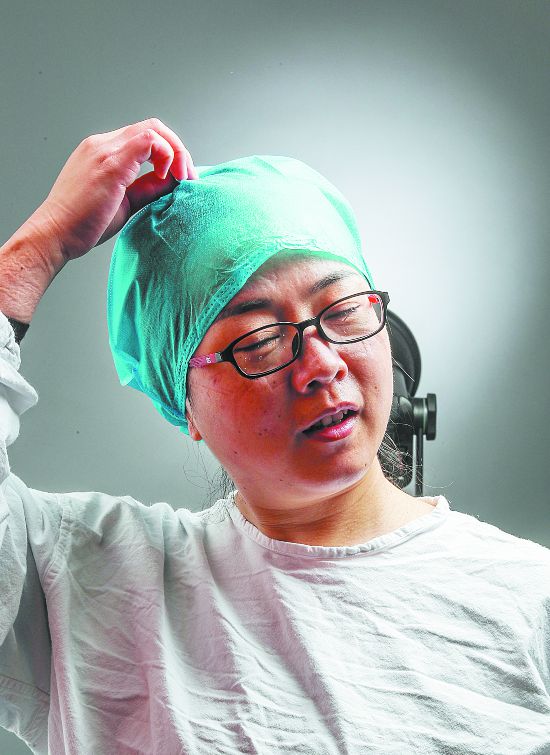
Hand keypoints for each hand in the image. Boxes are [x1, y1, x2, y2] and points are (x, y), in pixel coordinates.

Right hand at [37, 117, 197, 262]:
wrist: (56, 234)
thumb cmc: (83, 224)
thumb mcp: (124, 203)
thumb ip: (147, 189)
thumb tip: (172, 182)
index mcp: (102, 152)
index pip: (144, 137)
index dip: (169, 153)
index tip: (181, 177)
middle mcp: (102, 144)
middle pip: (152, 127)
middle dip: (178, 148)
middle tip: (189, 175)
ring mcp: (105, 149)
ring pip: (153, 130)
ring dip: (176, 151)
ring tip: (182, 177)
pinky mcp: (110, 162)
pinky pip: (148, 140)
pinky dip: (166, 155)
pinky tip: (167, 176)